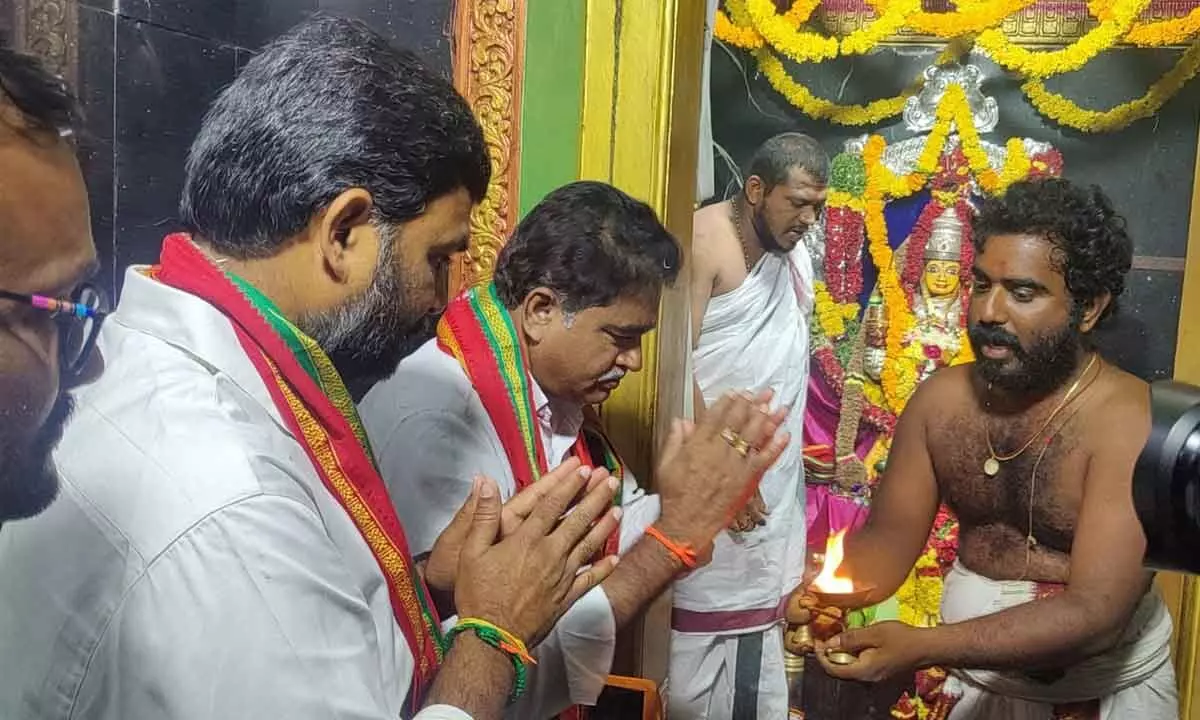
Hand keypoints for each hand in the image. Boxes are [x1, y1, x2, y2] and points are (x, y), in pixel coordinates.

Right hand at [454, 459, 621, 646]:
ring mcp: (561, 577)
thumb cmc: (479, 594)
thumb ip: (483, 515)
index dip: (569, 485)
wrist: (493, 638)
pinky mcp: (566, 598)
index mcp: (526, 540)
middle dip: (595, 498)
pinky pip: (589, 579)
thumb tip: (487, 481)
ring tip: (618, 510)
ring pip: (588, 546)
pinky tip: (614, 558)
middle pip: (578, 521)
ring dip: (605, 527)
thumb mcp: (470, 552)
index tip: (584, 469)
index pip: (552, 505)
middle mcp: (549, 554)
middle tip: (611, 481)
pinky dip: (603, 568)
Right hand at [655, 390, 790, 552]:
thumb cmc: (674, 494)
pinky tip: (785, 434)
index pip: (715, 417)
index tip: (737, 392)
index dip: (727, 402)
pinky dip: (776, 447)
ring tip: (776, 405)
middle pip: (737, 422)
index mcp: (697, 445)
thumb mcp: (666, 464)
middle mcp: (718, 451)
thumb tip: (681, 420)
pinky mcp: (747, 480)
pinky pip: (764, 460)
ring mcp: (734, 465)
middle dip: (750, 404)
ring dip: (767, 418)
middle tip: (761, 393)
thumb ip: (675, 440)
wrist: (687, 523)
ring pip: (753, 436)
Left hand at [815, 621, 927, 681]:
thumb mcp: (874, 633)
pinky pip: (860, 666)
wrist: (927, 647)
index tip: (817, 642)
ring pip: (850, 668)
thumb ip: (851, 639)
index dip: (822, 656)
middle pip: (841, 670)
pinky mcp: (881, 671)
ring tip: (838, 637)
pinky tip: (854, 642)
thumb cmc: (903, 638)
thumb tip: (830, 643)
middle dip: (830, 655)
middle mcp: (868, 678)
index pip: (834, 670)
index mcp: (864, 671)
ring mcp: (875, 677)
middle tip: (825, 637)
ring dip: (841, 654)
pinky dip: (852, 655)